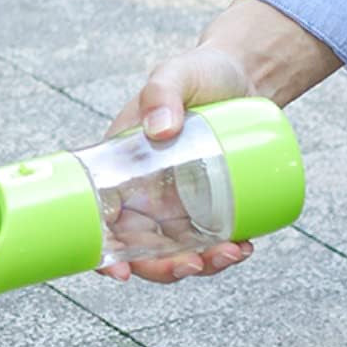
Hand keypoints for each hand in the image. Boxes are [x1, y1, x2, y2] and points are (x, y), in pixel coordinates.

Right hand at [100, 0, 340, 282]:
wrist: (246, 73)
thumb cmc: (199, 72)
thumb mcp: (174, 74)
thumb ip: (162, 92)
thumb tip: (160, 131)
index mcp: (119, 170)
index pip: (100, 222)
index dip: (104, 257)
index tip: (118, 274)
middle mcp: (144, 193)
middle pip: (142, 249)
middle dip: (165, 270)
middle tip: (194, 264)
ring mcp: (179, 202)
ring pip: (179, 251)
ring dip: (202, 266)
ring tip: (233, 253)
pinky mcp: (211, 204)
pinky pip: (212, 239)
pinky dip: (226, 251)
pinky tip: (245, 246)